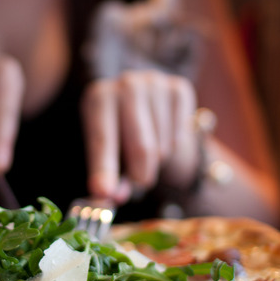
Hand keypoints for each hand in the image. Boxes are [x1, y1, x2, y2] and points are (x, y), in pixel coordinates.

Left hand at [82, 69, 198, 203]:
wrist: (145, 106)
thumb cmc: (119, 134)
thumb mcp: (107, 152)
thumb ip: (108, 175)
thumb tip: (112, 197)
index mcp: (98, 98)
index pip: (102, 138)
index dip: (103, 168)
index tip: (104, 192)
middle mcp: (125, 84)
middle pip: (139, 143)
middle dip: (140, 172)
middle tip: (141, 183)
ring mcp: (154, 83)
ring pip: (163, 142)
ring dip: (158, 159)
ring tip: (149, 151)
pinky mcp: (179, 87)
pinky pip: (181, 131)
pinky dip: (175, 143)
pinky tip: (164, 135)